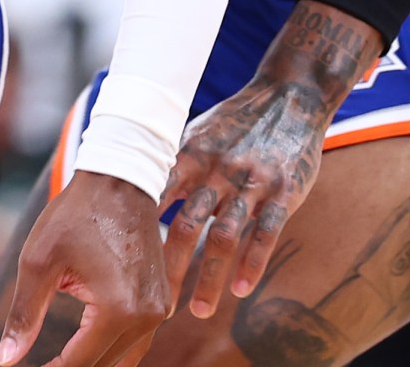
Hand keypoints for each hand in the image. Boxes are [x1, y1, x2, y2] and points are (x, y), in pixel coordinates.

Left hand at [0, 171, 168, 366]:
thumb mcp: (38, 262)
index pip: (80, 363)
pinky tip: (83, 346)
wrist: (120, 178)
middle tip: (41, 364)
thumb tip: (7, 360)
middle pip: (105, 365)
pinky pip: (137, 340)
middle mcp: (147, 316)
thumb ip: (23, 315)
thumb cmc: (74, 214)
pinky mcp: (162, 299)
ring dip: (93, 361)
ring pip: (124, 358)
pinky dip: (111, 348)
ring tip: (57, 361)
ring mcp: (160, 309)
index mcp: (118, 309)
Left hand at [158, 0, 376, 318]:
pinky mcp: (284, 191)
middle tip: (157, 306)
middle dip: (171, 269)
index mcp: (189, 156)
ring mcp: (252, 182)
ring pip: (225, 237)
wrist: (288, 97)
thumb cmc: (233, 123)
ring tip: (198, 312)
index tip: (120, 266)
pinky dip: (253, 263)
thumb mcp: (195, 136)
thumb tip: (130, 197)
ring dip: (210, 278)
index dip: (138, 233)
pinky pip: (266, 234)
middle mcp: (217, 170)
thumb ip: (171, 168)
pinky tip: (241, 289)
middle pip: (187, 226)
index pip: (156, 198)